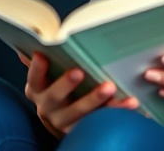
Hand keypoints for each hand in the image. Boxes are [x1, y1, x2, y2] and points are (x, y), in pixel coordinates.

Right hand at [23, 52, 138, 138]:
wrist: (64, 119)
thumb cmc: (58, 86)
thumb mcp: (48, 74)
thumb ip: (44, 58)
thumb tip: (37, 34)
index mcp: (37, 90)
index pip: (34, 79)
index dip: (36, 68)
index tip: (41, 55)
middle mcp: (47, 107)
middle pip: (55, 96)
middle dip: (66, 84)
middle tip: (79, 71)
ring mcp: (65, 121)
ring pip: (80, 112)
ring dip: (96, 99)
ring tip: (110, 87)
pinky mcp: (84, 129)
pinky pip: (100, 120)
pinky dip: (116, 111)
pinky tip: (129, 101)